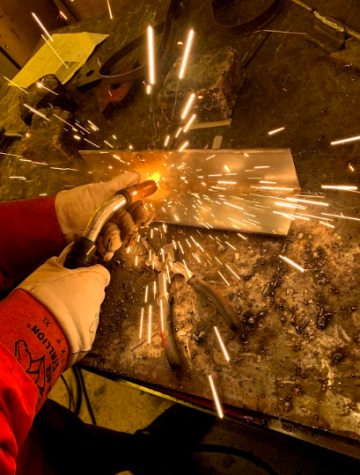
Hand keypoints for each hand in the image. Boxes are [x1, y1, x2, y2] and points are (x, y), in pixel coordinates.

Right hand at [17, 245, 109, 366]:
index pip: (102, 273)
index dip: (92, 274)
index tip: (80, 276)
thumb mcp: (47, 270)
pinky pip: (83, 331)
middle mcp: (98, 299)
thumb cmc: (44, 294)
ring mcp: (95, 320)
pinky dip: (73, 329)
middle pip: (95, 293)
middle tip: (64, 296)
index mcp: (93, 280)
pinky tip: (58, 329)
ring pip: (89, 312)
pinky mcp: (88, 339)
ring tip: (57, 314)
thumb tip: (59, 260)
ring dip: (78, 312)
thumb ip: (58, 264)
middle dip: (83, 294)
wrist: (39, 328)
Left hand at [55, 172, 154, 260]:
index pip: (135, 209)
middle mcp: (115, 216)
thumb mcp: (100, 190)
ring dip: (117, 242)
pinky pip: (107, 246)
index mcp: (118, 203)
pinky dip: (107, 250)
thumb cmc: (80, 200)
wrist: (59, 217)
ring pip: (119, 237)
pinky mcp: (99, 240)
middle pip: (130, 225)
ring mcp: (107, 229)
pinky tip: (106, 253)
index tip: (143, 219)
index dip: (141, 214)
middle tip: (130, 235)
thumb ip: (119, 184)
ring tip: (111, 246)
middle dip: (130, 231)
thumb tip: (137, 176)